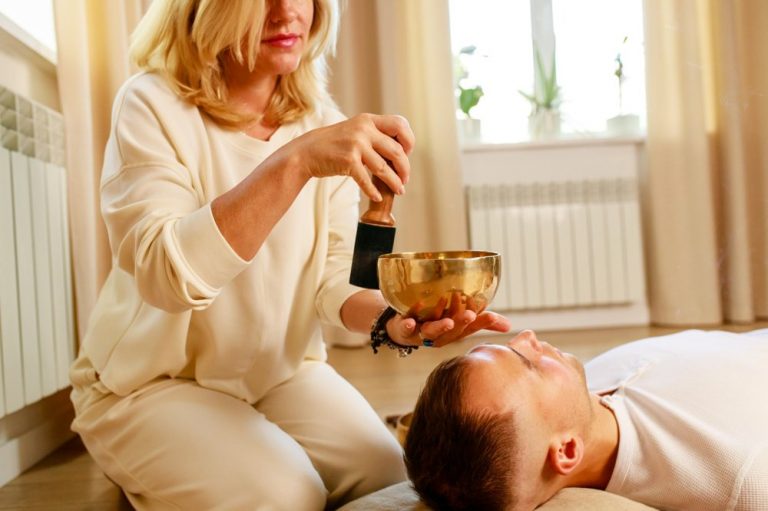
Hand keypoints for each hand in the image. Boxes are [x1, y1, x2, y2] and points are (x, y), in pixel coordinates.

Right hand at [284, 113, 414, 200]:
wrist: (306, 151)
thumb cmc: (334, 144)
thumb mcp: (355, 131)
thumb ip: (375, 136)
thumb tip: (401, 153)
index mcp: (368, 120)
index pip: (400, 124)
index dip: (408, 140)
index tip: (407, 154)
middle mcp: (364, 129)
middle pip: (396, 150)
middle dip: (404, 168)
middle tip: (405, 179)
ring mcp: (355, 145)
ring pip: (384, 168)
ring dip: (394, 182)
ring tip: (399, 190)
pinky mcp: (348, 161)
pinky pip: (367, 180)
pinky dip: (373, 191)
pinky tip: (377, 197)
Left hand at [386, 308, 511, 347]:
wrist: (402, 330)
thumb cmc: (435, 323)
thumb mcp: (459, 322)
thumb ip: (482, 321)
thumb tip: (508, 325)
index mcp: (454, 333)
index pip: (469, 328)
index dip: (478, 322)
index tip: (489, 315)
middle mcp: (440, 336)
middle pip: (451, 331)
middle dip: (461, 323)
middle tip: (469, 315)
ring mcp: (422, 334)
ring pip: (432, 331)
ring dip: (439, 326)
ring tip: (446, 320)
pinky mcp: (404, 329)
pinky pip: (406, 328)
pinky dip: (408, 325)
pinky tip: (412, 321)